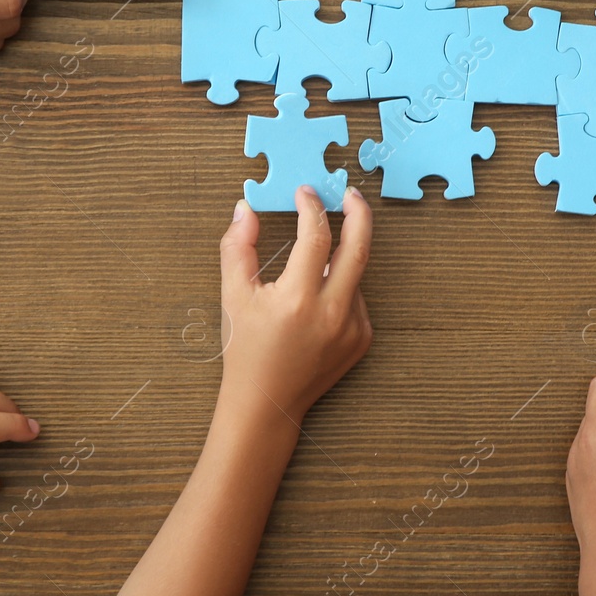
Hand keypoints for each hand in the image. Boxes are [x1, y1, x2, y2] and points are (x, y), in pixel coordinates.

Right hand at [215, 187, 372, 423]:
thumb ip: (237, 247)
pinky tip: (313, 304)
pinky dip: (339, 288)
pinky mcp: (362, 339)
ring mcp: (353, 328)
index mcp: (298, 300)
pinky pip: (356, 298)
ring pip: (354, 274)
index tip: (305, 191)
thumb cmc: (245, 348)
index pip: (315, 237)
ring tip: (308, 268)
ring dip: (337, 259)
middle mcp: (333, 314)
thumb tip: (245, 208)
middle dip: (358, 213)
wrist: (267, 403)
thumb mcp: (233, 296)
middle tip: (348, 194)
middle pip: (359, 247)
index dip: (311, 207)